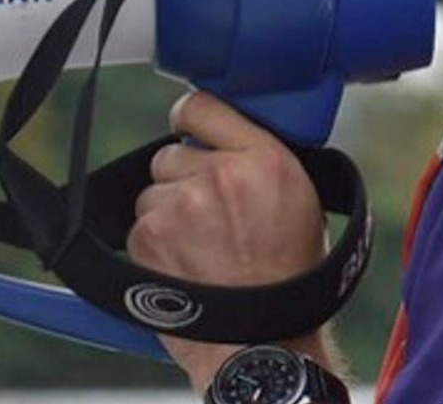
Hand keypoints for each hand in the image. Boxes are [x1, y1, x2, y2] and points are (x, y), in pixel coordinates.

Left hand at [128, 92, 332, 389]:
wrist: (262, 337)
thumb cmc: (290, 274)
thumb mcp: (301, 197)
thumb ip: (261, 157)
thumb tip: (225, 135)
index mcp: (263, 158)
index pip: (202, 105)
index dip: (191, 118)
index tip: (189, 127)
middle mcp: (218, 174)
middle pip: (171, 152)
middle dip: (184, 176)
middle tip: (210, 210)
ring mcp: (179, 205)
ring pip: (153, 189)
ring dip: (168, 209)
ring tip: (200, 242)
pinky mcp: (149, 236)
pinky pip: (140, 223)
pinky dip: (156, 240)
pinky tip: (185, 260)